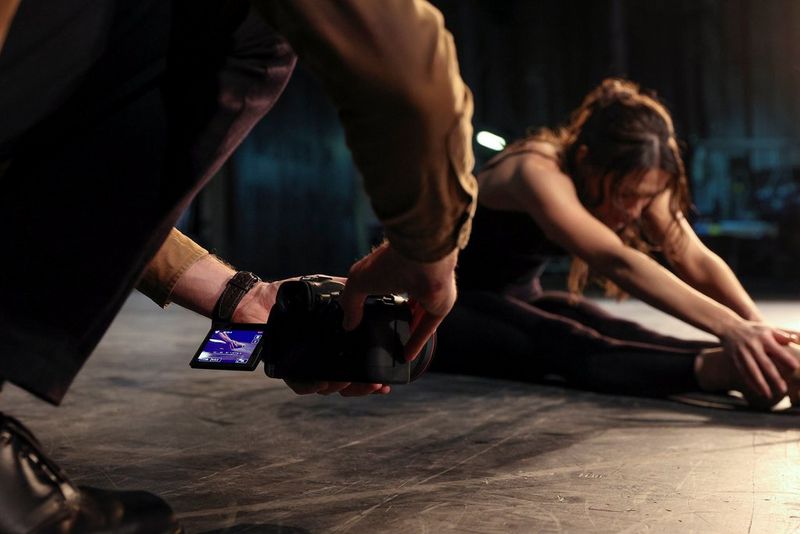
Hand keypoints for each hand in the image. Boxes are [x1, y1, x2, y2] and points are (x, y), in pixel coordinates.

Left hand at [233, 275, 390, 396]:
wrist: (256, 298)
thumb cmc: (289, 295)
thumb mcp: (324, 288)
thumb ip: (347, 291)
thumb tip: (373, 289)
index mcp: (332, 346)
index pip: (357, 366)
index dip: (373, 378)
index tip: (387, 381)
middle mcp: (320, 359)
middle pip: (347, 383)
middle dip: (363, 387)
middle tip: (377, 384)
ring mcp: (303, 365)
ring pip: (326, 387)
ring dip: (342, 387)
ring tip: (352, 379)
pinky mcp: (285, 368)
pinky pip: (300, 385)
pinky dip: (312, 386)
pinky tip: (324, 382)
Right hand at [339, 241, 458, 361]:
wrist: (420, 261)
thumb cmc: (390, 262)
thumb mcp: (358, 282)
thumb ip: (350, 302)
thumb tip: (348, 323)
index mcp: (393, 267)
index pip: (385, 284)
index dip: (377, 299)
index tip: (366, 316)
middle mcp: (413, 278)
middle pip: (405, 301)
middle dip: (396, 316)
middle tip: (383, 332)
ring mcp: (428, 293)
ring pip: (418, 316)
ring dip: (408, 331)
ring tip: (396, 347)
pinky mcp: (439, 306)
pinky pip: (427, 327)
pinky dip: (417, 341)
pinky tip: (407, 354)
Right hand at [719, 320, 799, 399]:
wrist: (728, 327)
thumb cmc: (753, 330)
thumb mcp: (767, 328)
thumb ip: (782, 335)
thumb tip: (795, 340)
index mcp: (764, 338)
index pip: (777, 350)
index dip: (786, 359)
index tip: (796, 367)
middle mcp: (753, 346)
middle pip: (765, 364)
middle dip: (774, 377)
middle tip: (784, 389)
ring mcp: (743, 353)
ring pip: (752, 371)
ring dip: (760, 384)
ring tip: (768, 395)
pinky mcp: (735, 359)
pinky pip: (743, 373)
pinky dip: (750, 382)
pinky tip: (758, 391)